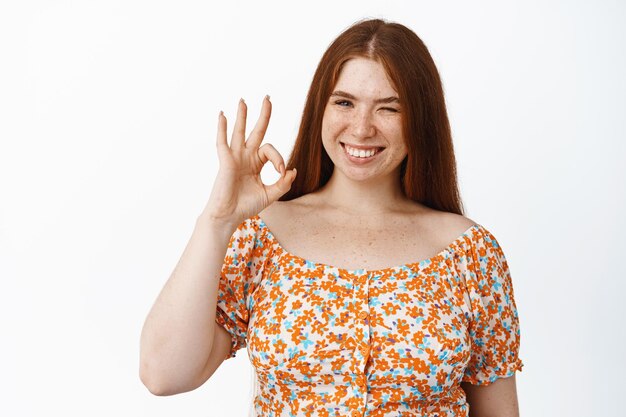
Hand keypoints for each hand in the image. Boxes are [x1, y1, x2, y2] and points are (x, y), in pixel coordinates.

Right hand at [202, 96, 296, 227]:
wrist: (229, 216)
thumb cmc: (246, 206)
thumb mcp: (270, 194)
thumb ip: (283, 184)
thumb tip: (292, 170)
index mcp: (256, 163)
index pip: (271, 151)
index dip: (279, 159)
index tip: (282, 173)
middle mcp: (245, 157)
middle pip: (256, 131)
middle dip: (263, 115)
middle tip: (268, 98)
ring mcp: (235, 157)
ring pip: (240, 132)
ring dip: (242, 115)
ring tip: (243, 100)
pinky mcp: (225, 161)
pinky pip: (223, 141)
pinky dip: (222, 128)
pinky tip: (223, 115)